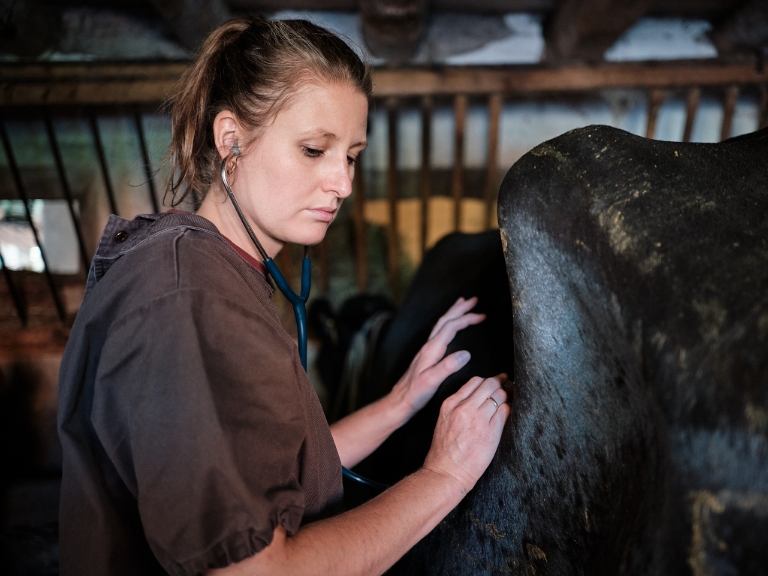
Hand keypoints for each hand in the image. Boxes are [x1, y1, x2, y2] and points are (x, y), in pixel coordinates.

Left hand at [389, 297, 484, 420]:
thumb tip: (466, 353)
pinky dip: (448, 324)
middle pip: (445, 320)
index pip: (450, 327)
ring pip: (441, 325)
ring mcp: (427, 350)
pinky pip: (440, 333)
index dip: (466, 319)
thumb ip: (448, 366)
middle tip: (474, 300)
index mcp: (431, 349)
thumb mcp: (432, 381)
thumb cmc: (415, 393)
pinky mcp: (427, 356)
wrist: (400, 401)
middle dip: (460, 309)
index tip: (482, 316)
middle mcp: (429, 346)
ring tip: (463, 305)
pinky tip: (451, 328)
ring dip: (453, 313)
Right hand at [423, 374, 509, 493]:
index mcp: (450, 404)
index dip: (487, 380)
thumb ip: (458, 406)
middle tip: (507, 384)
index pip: (474, 382)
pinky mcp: (491, 431)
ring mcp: (478, 419)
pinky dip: (509, 408)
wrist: (446, 472)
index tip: (494, 382)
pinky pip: (505, 411)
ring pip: (499, 395)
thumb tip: (477, 397)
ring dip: (507, 395)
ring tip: (511, 398)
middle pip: (489, 384)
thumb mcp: (444, 420)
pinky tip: (510, 411)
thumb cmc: (444, 451)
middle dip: (500, 383)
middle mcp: (464, 408)